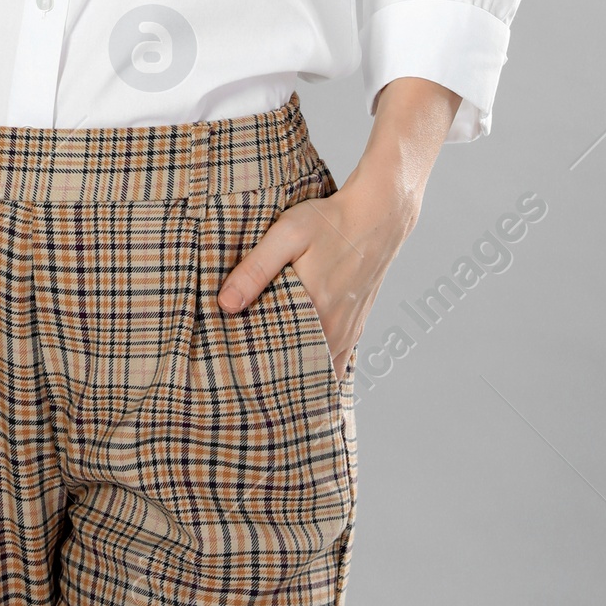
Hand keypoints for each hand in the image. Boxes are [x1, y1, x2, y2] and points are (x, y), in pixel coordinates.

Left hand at [216, 78, 461, 377]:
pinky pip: (337, 358)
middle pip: (303, 370)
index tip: (236, 385)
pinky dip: (320, 367)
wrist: (380, 214)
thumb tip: (225, 305)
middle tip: (246, 392)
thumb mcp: (287, 235)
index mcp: (317, 312)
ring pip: (322, 368)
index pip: (284, 361)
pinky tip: (302, 367)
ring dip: (300, 375)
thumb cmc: (331, 220)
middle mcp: (337, 329)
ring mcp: (350, 329)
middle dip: (277, 381)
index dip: (261, 376)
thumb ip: (255, 269)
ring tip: (269, 384)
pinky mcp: (357, 323)